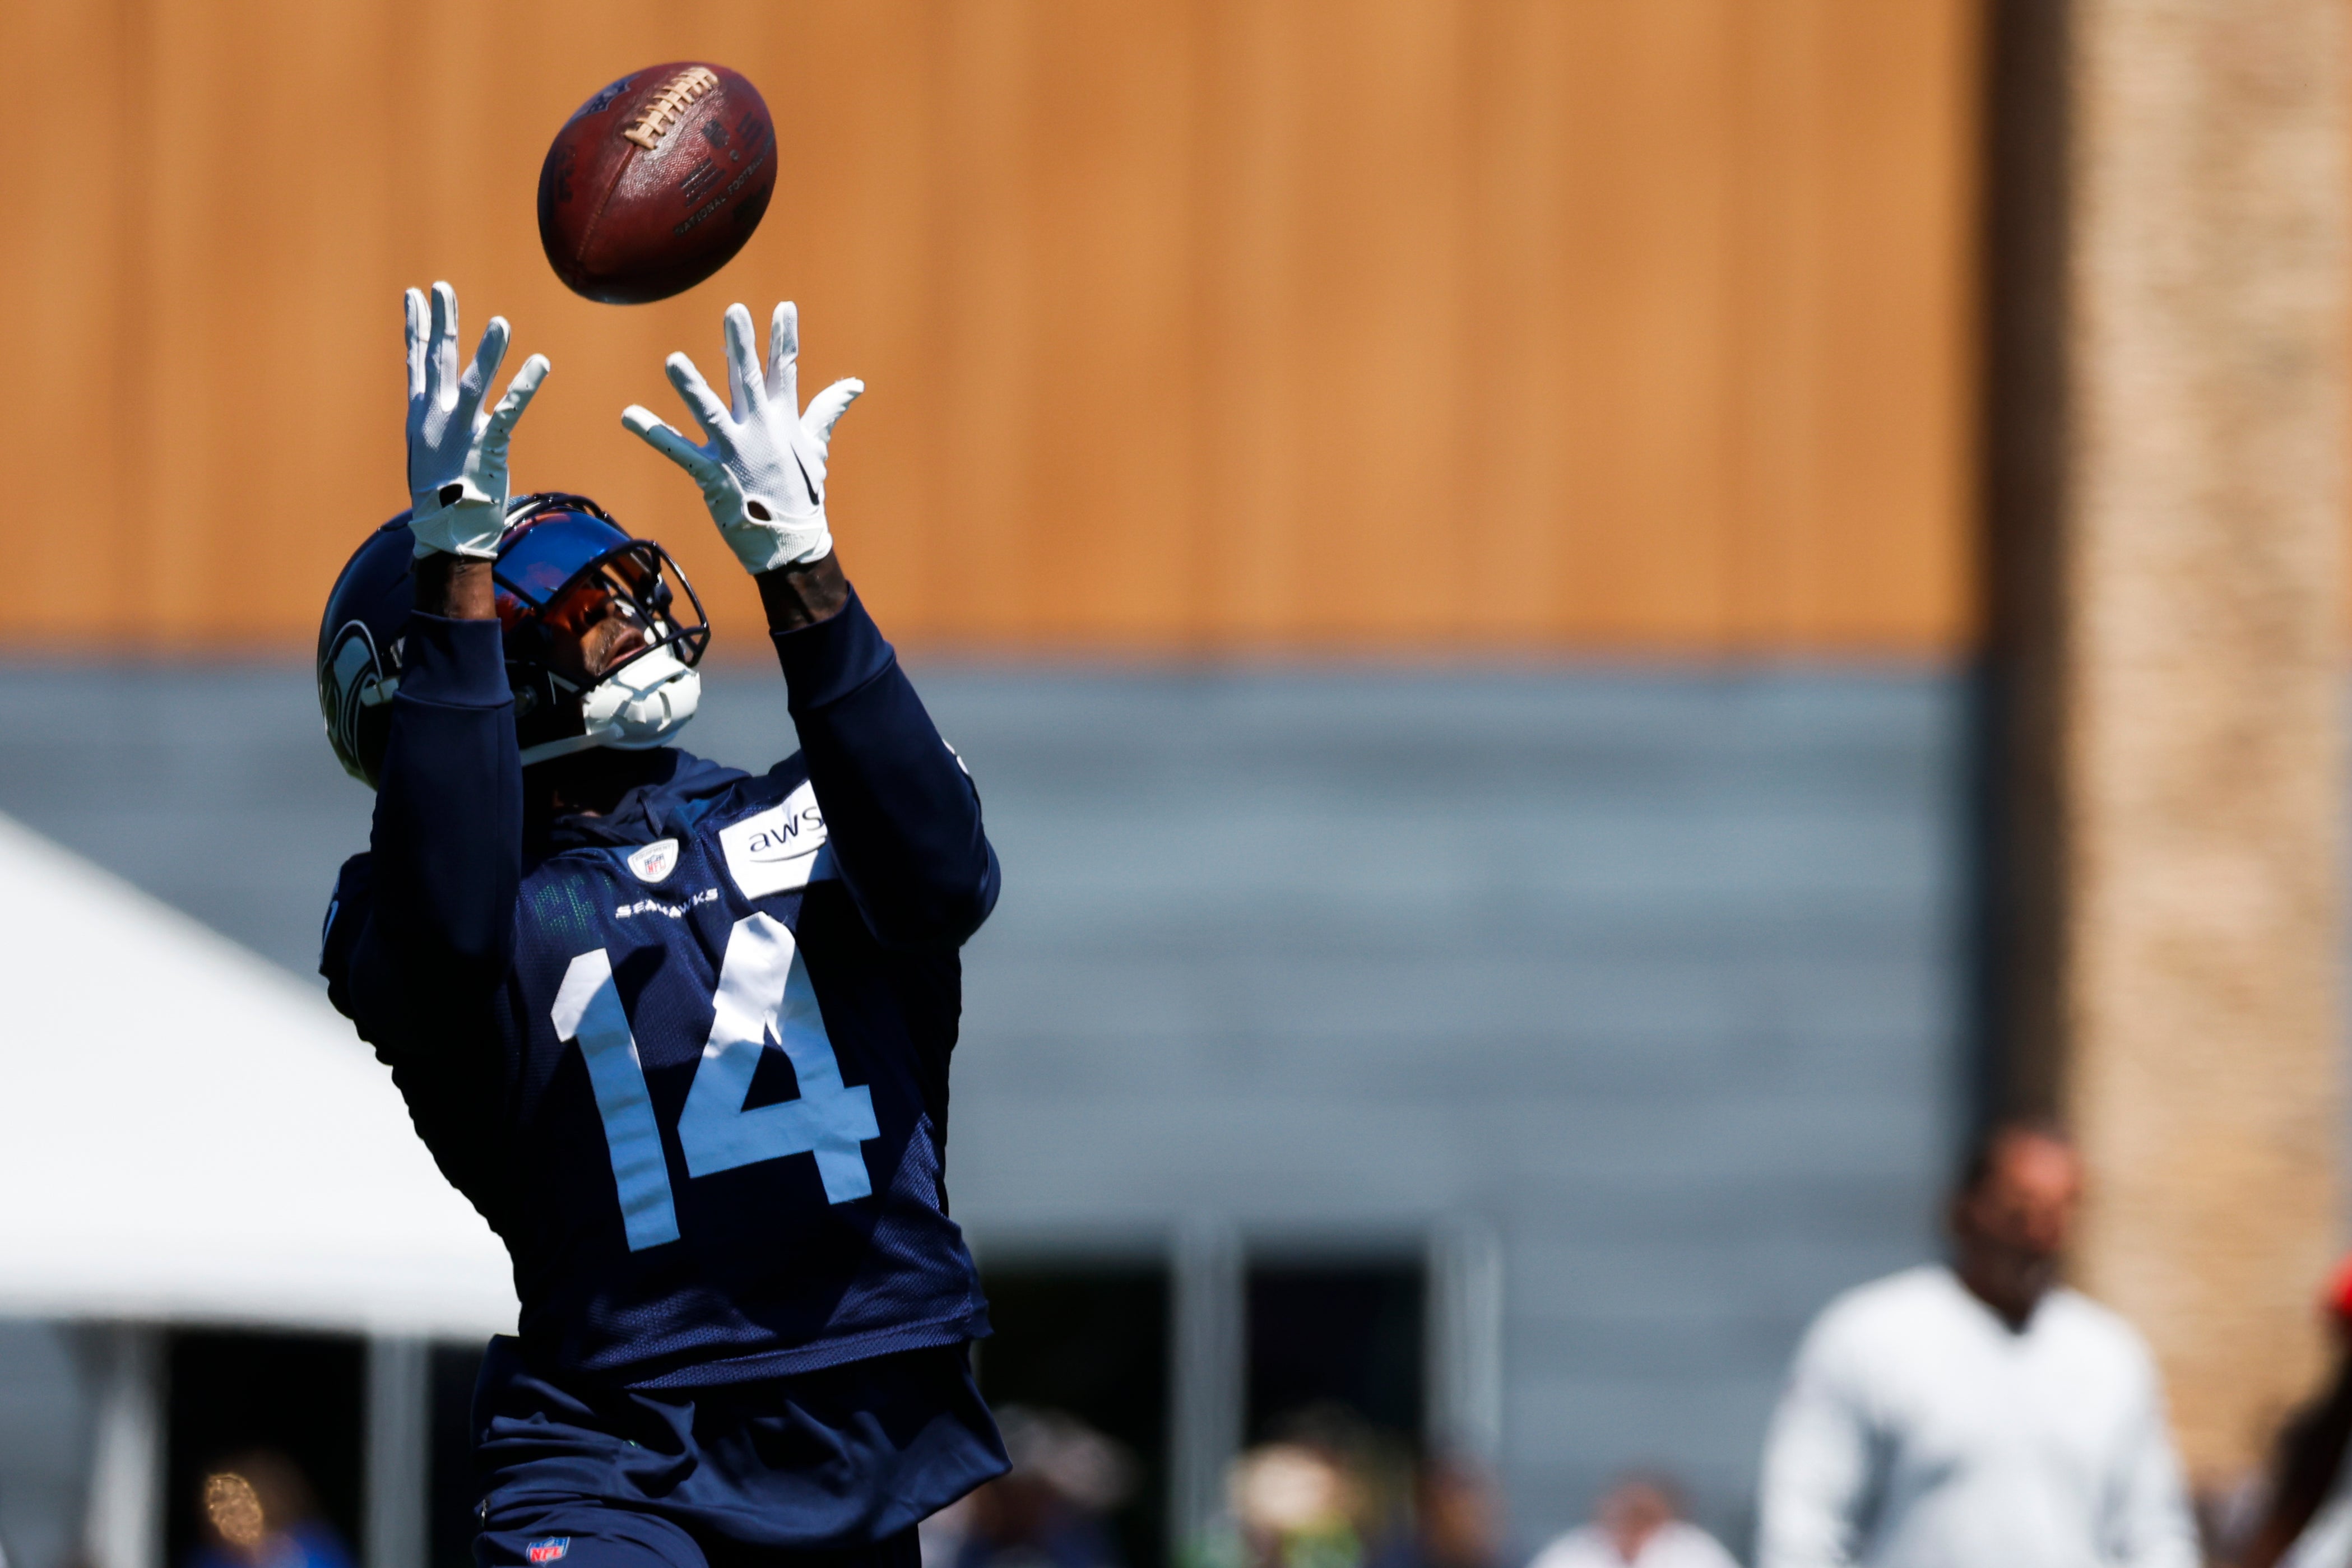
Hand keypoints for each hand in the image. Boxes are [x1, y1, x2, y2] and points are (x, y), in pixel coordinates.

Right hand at [405, 281, 549, 558]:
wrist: (446, 532)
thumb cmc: (442, 495)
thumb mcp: (430, 451)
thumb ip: (437, 421)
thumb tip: (437, 403)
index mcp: (421, 415)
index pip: (416, 362)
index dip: (415, 327)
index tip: (413, 296)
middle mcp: (437, 417)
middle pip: (438, 360)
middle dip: (441, 322)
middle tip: (442, 287)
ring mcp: (461, 430)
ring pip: (474, 381)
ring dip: (488, 351)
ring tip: (500, 322)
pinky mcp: (487, 446)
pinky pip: (510, 409)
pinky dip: (525, 385)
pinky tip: (540, 362)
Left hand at [622, 301, 861, 573]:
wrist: (790, 544)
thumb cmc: (801, 494)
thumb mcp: (815, 449)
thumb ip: (826, 411)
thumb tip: (854, 385)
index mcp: (783, 420)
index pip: (786, 371)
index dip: (784, 338)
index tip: (783, 306)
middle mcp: (760, 431)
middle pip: (749, 380)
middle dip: (741, 345)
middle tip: (734, 311)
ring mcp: (736, 452)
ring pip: (711, 412)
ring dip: (691, 386)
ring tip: (673, 360)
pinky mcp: (714, 475)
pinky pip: (679, 451)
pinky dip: (654, 433)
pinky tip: (629, 415)